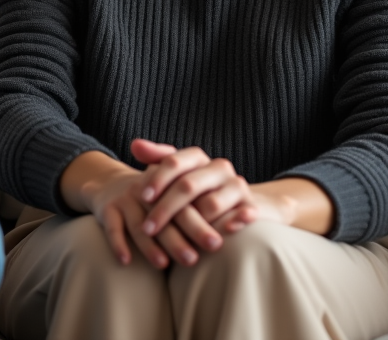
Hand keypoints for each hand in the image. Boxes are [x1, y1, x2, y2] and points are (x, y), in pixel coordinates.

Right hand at [64, 144, 209, 268]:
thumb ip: (211, 204)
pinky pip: (112, 226)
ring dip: (150, 244)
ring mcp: (126, 197)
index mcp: (171, 181)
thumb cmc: (158, 197)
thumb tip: (249, 217)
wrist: (111, 184)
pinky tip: (127, 261)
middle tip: (195, 258)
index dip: (203, 221)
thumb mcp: (179, 190)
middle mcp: (149, 187)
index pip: (189, 199)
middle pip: (168, 211)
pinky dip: (118, 243)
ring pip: (139, 221)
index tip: (219, 241)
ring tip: (164, 264)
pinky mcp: (107, 207)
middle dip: (180, 235)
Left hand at [132, 140, 262, 255]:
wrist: (239, 202)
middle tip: (147, 228)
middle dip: (165, 208)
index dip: (156, 179)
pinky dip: (236, 220)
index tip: (141, 197)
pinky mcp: (252, 206)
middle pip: (187, 185)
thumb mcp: (177, 173)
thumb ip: (156, 158)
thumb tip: (134, 144)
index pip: (174, 162)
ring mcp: (237, 187)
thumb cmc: (197, 189)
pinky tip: (226, 231)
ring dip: (192, 224)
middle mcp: (219, 168)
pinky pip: (244, 214)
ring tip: (175, 242)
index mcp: (198, 157)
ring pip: (211, 204)